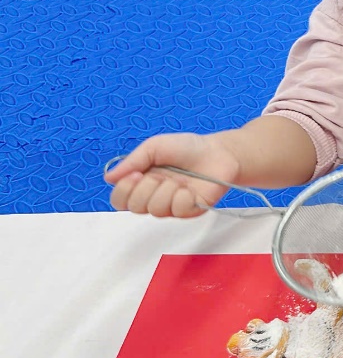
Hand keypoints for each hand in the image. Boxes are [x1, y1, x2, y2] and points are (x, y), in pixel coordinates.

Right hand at [103, 133, 240, 217]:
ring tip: (179, 180)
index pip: (120, 200)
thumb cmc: (187, 148)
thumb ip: (132, 161)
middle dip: (145, 188)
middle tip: (160, 175)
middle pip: (134, 207)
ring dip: (166, 191)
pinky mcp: (191, 211)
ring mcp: (172, 205)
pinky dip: (183, 197)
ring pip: (156, 210)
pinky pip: (178, 211)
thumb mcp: (154, 147)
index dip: (124, 190)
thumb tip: (109, 177)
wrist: (218, 152)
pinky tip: (190, 188)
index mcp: (142, 182)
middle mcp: (154, 196)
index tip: (136, 174)